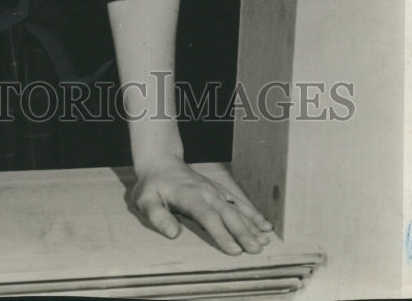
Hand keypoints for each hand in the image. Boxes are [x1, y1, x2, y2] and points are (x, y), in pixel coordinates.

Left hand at [131, 157, 272, 255]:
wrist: (160, 162)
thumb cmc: (152, 186)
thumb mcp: (145, 200)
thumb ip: (158, 217)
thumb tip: (173, 234)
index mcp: (188, 195)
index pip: (207, 216)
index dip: (221, 233)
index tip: (234, 250)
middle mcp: (205, 192)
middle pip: (227, 213)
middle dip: (243, 232)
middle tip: (256, 250)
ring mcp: (214, 190)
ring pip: (236, 208)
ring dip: (251, 224)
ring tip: (265, 240)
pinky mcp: (219, 190)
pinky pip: (239, 202)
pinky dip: (253, 213)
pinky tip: (265, 225)